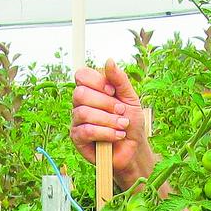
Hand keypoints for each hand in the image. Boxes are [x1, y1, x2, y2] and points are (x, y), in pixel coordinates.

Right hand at [70, 59, 154, 188]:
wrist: (134, 149)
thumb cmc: (131, 123)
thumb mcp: (130, 98)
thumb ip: (119, 80)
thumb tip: (108, 61)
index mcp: (91, 91)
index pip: (81, 76)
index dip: (97, 82)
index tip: (113, 92)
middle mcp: (80, 104)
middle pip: (80, 93)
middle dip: (105, 103)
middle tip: (121, 111)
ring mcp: (77, 122)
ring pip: (83, 113)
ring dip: (107, 120)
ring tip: (122, 126)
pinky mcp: (78, 139)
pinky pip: (85, 131)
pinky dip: (104, 132)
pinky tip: (116, 136)